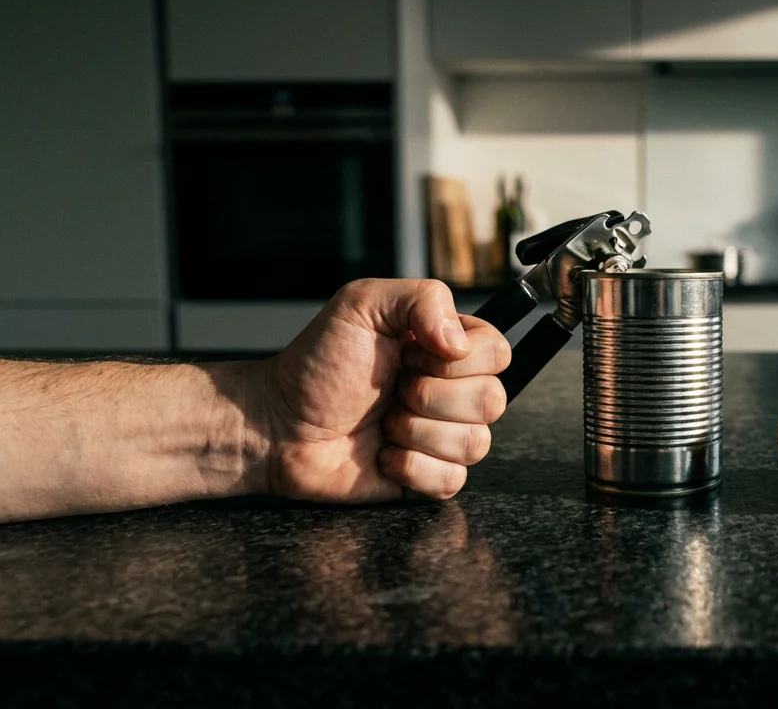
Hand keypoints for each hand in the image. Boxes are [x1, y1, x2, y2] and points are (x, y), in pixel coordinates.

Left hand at [251, 279, 511, 501]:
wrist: (277, 424)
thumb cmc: (316, 365)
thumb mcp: (361, 304)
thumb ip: (423, 298)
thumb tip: (460, 342)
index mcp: (448, 347)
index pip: (498, 352)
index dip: (457, 359)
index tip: (409, 352)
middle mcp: (454, 391)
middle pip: (493, 401)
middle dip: (431, 397)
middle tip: (392, 390)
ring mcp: (444, 436)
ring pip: (476, 444)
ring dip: (417, 432)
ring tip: (385, 422)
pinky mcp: (429, 477)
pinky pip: (452, 480)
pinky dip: (410, 468)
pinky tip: (383, 454)